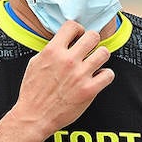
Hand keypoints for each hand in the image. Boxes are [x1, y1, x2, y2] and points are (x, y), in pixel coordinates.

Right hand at [12, 22, 113, 136]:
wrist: (35, 116)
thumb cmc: (33, 92)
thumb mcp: (35, 63)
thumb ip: (50, 50)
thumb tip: (62, 42)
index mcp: (53, 51)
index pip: (72, 25)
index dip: (78, 30)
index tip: (78, 37)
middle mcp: (68, 60)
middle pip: (93, 36)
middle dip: (92, 41)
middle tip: (89, 49)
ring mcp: (80, 75)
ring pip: (104, 53)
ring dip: (100, 56)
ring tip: (95, 63)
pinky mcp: (89, 90)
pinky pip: (108, 74)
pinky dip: (105, 75)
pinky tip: (98, 78)